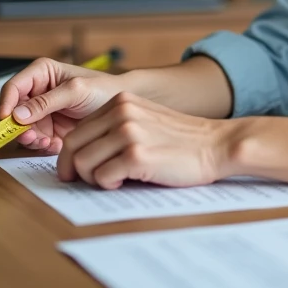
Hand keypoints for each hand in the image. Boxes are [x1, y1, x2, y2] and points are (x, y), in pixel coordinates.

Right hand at [0, 58, 126, 155]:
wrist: (120, 109)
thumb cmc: (102, 89)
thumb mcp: (76, 91)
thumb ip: (47, 101)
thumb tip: (18, 113)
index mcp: (41, 74)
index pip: (13, 87)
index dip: (6, 103)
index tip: (7, 119)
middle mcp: (38, 93)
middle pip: (15, 112)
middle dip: (19, 126)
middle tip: (30, 136)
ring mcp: (42, 113)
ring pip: (23, 129)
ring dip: (31, 138)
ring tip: (45, 142)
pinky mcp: (49, 129)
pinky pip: (36, 140)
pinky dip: (41, 145)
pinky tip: (53, 145)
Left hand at [58, 92, 233, 189]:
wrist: (217, 144)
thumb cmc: (181, 140)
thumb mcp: (145, 119)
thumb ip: (115, 127)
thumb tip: (79, 152)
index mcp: (120, 102)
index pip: (76, 131)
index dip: (70, 156)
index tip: (73, 171)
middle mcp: (121, 113)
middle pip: (72, 147)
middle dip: (74, 170)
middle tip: (85, 182)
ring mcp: (128, 133)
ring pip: (83, 164)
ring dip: (93, 179)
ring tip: (114, 179)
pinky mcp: (137, 156)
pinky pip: (102, 177)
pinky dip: (108, 185)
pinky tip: (124, 181)